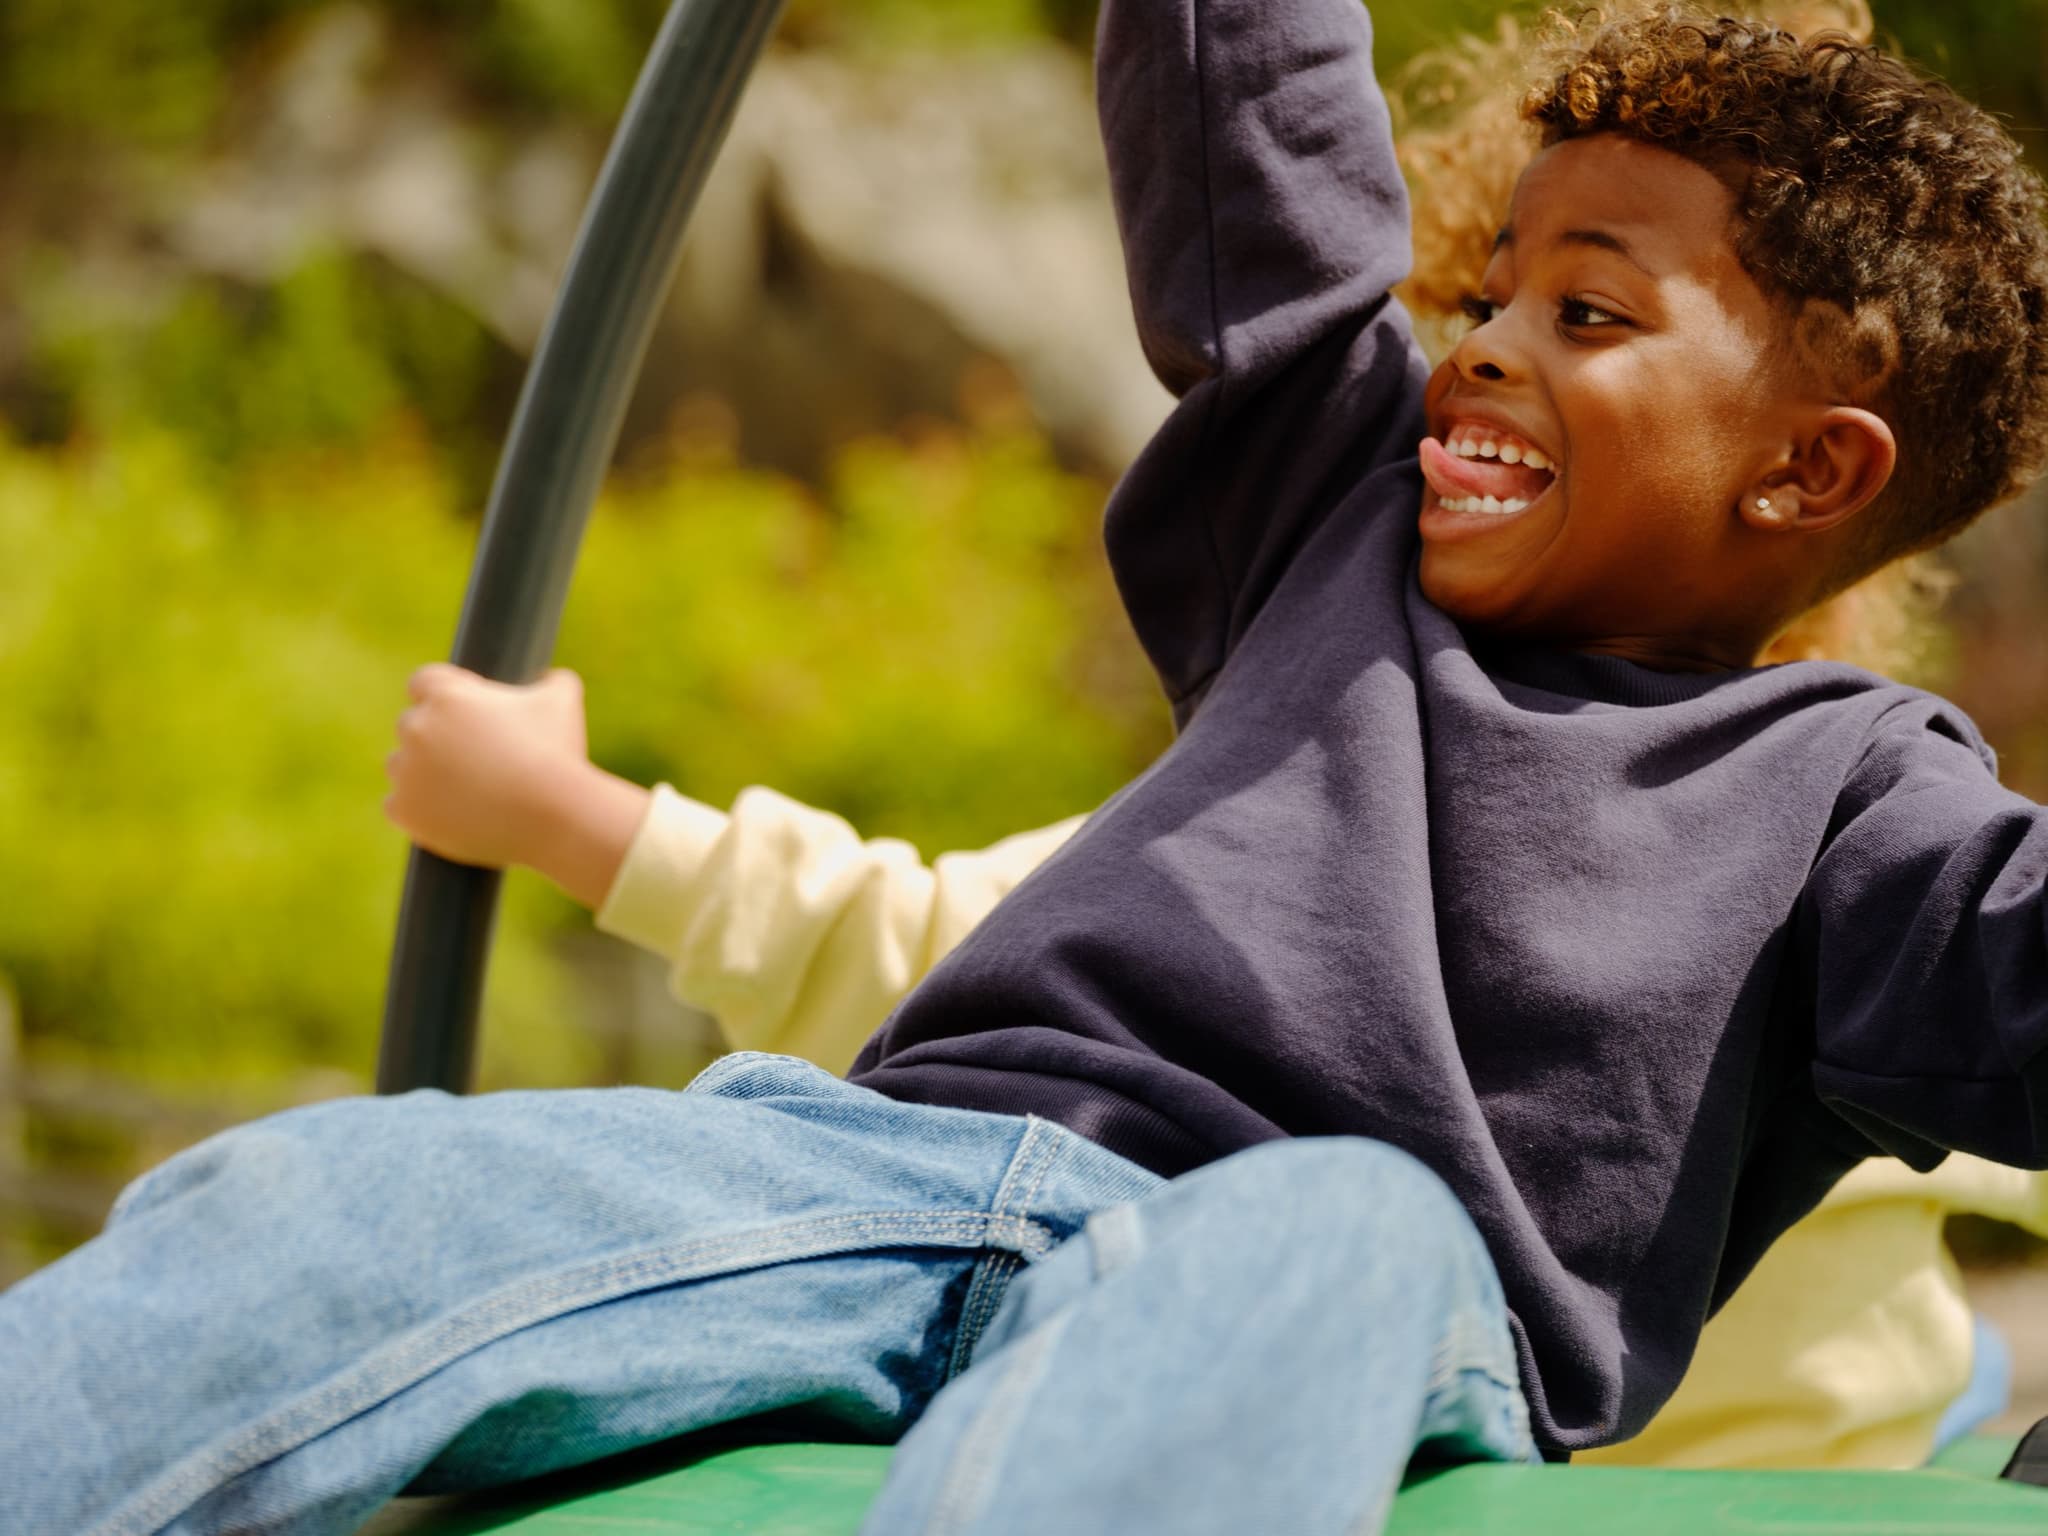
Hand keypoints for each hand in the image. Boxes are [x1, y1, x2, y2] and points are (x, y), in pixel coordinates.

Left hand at [383, 664, 591, 869]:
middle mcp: (417, 729)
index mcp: (446, 696)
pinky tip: (449, 811)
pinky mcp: (404, 811)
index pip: (424, 682)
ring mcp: (407, 773)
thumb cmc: (557, 754)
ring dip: (422, 772)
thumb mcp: (563, 701)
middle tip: (474, 757)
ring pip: (401, 765)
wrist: (554, 817)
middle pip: (411, 725)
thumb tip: (548, 677)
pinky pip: (398, 804)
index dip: (446, 695)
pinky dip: (419, 809)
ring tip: (464, 788)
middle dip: (437, 737)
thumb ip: (550, 680)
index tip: (468, 713)